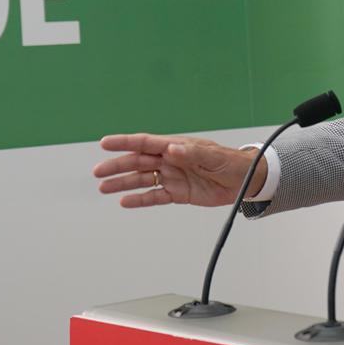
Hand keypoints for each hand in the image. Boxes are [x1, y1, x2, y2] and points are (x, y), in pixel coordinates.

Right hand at [94, 133, 263, 207]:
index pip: (145, 143)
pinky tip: (124, 202)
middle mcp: (170, 160)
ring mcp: (172, 177)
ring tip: (104, 188)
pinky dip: (140, 200)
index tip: (105, 143)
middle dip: (117, 166)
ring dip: (122, 183)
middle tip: (98, 173)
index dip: (124, 142)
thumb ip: (191, 153)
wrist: (245, 181)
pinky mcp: (178, 193)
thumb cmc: (230, 162)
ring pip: (142, 180)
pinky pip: (154, 196)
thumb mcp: (213, 156)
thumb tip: (172, 149)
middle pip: (138, 162)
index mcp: (176, 147)